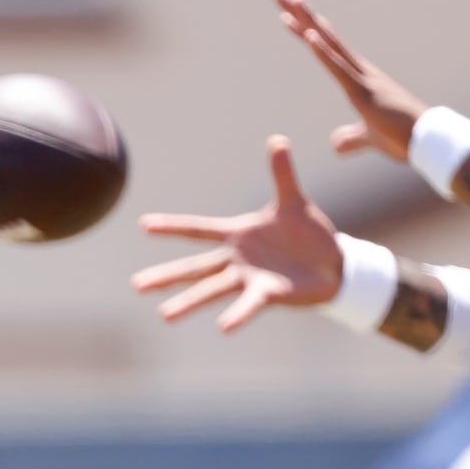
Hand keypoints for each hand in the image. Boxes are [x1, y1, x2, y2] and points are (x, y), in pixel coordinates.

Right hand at [134, 137, 343, 333]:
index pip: (198, 229)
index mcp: (238, 235)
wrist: (333, 264)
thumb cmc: (308, 234)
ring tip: (164, 315)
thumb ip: (282, 173)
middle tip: (136, 285)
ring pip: (212, 290)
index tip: (143, 225)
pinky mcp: (269, 294)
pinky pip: (250, 304)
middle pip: (195, 268)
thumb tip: (277, 140)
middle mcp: (236, 260)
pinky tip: (222, 328)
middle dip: (166, 276)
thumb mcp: (293, 201)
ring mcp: (249, 278)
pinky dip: (238, 315)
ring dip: (188, 302)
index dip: (172, 226)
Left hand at [273, 0, 427, 161]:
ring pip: (329, 44)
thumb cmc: (403, 138)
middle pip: (323, 36)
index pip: (325, 47)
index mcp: (358, 78)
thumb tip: (336, 144)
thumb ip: (352, 138)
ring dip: (309, 21)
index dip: (304, 29)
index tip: (286, 11)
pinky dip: (324, 53)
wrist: (428, 143)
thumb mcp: (370, 139)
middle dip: (300, 13)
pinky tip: (309, 36)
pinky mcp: (364, 93)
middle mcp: (359, 70)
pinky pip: (340, 69)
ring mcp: (362, 78)